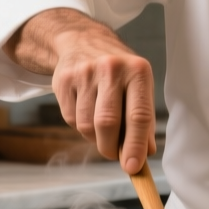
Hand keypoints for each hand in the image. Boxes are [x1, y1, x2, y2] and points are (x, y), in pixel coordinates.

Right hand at [5, 9, 156, 171]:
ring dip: (95, 139)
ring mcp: (84, 73)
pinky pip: (71, 119)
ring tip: (102, 131)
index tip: (133, 168)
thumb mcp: (138, 86)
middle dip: (112, 148)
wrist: (82, 41)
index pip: (139, 115)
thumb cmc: (118, 73)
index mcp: (138, 71)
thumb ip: (143, 120)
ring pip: (87, 125)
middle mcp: (111, 69)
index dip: (136, 146)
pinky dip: (80, 128)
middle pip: (108, 124)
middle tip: (115, 155)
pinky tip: (87, 115)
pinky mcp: (63, 80)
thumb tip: (144, 154)